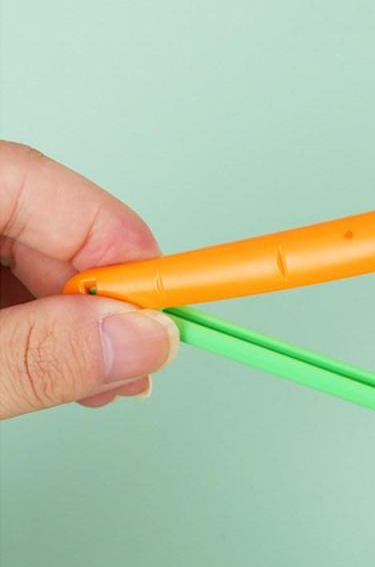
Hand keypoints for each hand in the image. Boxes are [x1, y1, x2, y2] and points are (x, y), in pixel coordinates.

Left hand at [0, 141, 178, 418]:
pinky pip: (12, 287)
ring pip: (35, 262)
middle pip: (50, 229)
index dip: (120, 250)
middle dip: (101, 303)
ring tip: (97, 376)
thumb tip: (140, 339)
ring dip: (76, 325)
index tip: (167, 304)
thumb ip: (39, 353)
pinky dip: (42, 331)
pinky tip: (54, 365)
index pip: (48, 190)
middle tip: (133, 359)